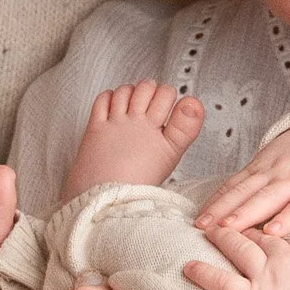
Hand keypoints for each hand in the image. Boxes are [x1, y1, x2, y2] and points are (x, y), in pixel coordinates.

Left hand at [62, 81, 203, 198]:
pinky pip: (102, 100)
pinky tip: (113, 105)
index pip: (168, 96)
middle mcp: (137, 124)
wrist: (106, 200)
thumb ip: (185, 128)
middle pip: (148, 88)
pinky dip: (109, 97)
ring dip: (131, 91)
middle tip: (152, 99)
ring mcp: (115, 124)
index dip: (169, 95)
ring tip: (134, 102)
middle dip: (152, 89)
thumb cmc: (137, 185)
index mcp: (158, 133)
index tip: (170, 102)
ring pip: (125, 91)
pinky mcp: (95, 127)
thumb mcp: (171, 156)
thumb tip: (193, 102)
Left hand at [183, 224, 289, 289]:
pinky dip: (204, 274)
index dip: (272, 236)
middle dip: (243, 229)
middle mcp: (283, 259)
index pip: (284, 237)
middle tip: (229, 224)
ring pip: (238, 249)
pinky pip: (222, 282)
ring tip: (207, 230)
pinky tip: (188, 268)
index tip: (263, 234)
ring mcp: (265, 277)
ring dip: (221, 237)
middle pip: (258, 237)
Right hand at [193, 121, 289, 235]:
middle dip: (244, 213)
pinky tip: (202, 213)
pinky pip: (234, 181)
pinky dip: (217, 196)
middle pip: (266, 197)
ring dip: (223, 206)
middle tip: (225, 230)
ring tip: (204, 224)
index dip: (287, 217)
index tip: (271, 231)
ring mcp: (270, 169)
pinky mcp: (256, 165)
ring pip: (244, 189)